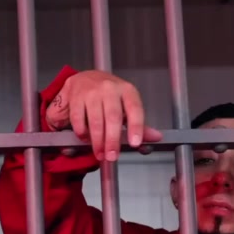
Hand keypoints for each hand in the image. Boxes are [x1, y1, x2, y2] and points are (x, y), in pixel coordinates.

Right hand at [45, 70, 162, 160]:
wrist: (84, 77)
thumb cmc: (109, 94)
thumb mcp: (126, 105)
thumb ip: (139, 124)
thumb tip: (156, 137)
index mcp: (127, 91)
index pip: (135, 109)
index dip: (136, 127)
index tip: (135, 143)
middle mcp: (110, 88)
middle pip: (113, 117)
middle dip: (112, 140)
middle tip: (112, 156)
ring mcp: (92, 92)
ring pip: (95, 120)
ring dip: (97, 141)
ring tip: (100, 154)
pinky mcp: (76, 97)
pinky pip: (79, 120)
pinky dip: (82, 133)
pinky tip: (86, 139)